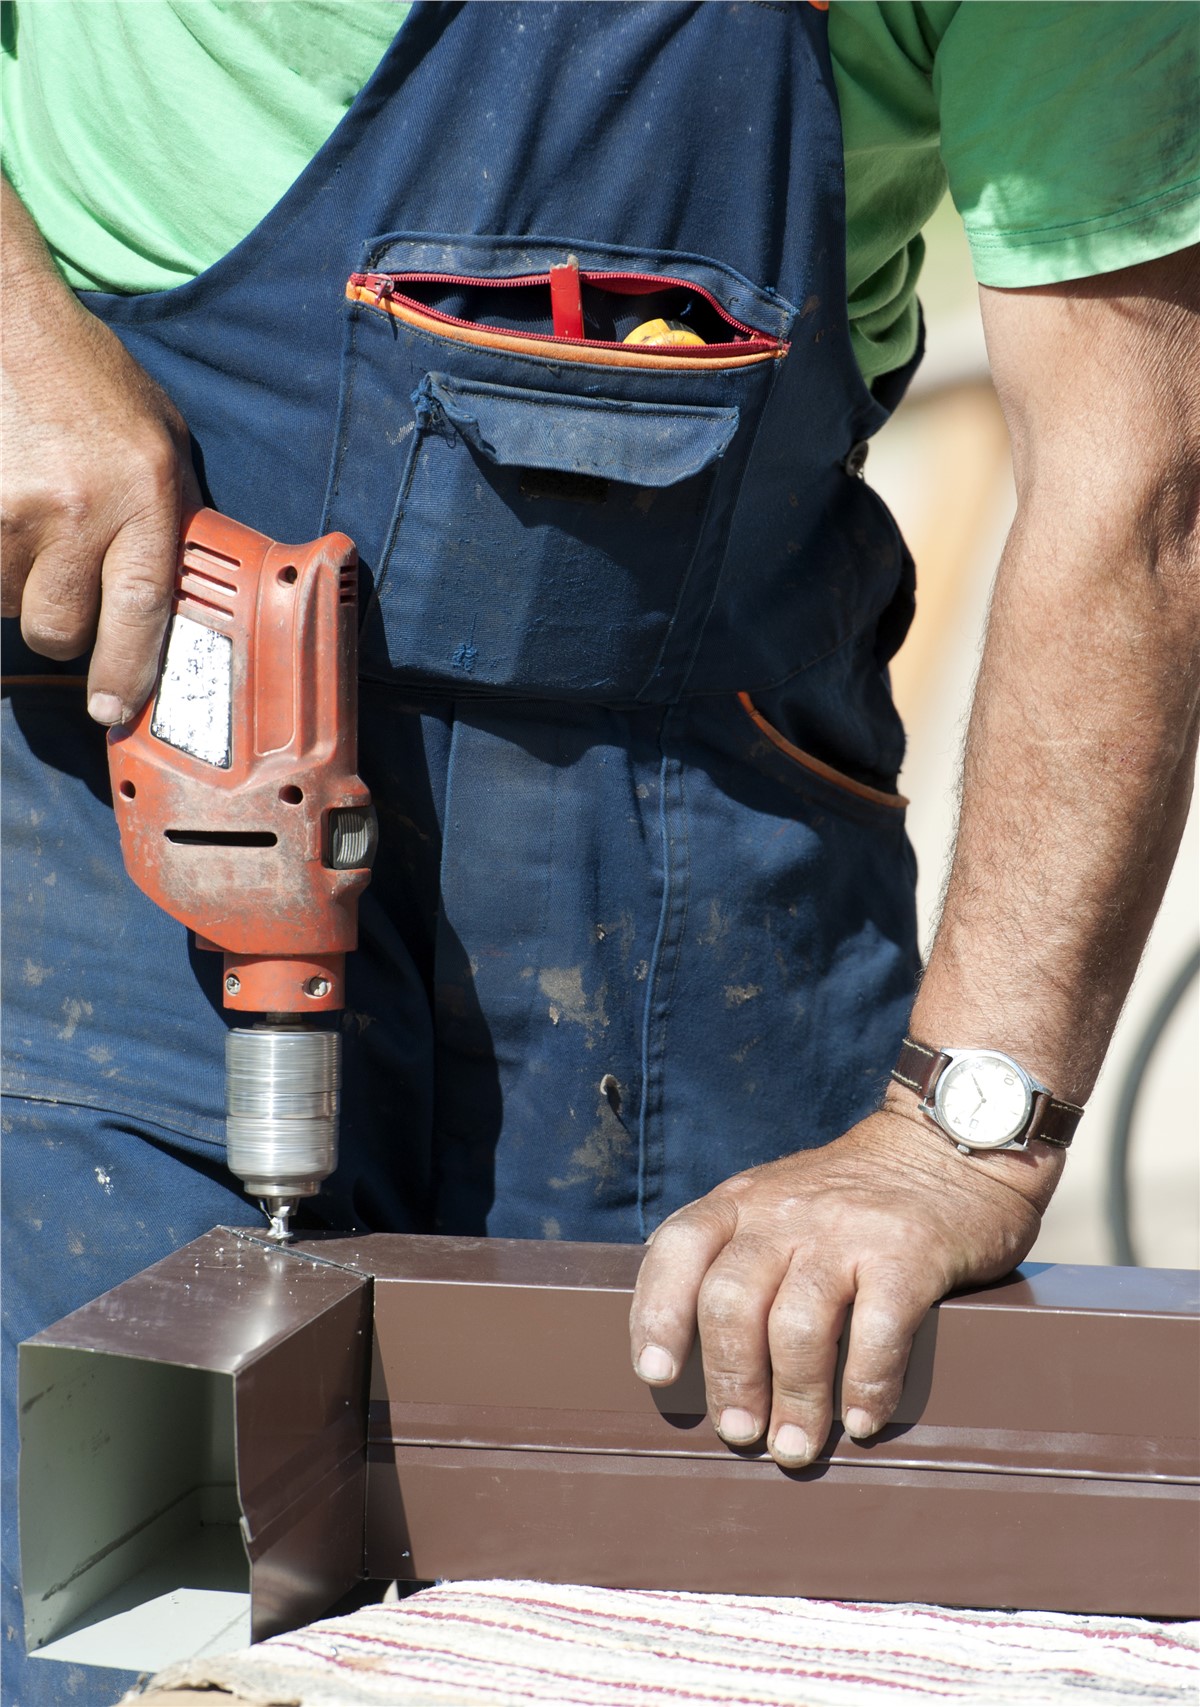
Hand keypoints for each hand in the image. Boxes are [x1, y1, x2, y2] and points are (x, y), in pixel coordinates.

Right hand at [1, 178, 198, 723]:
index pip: (140, 613)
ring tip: (32, 527)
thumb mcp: (160, 444)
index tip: (111, 709)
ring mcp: (9, 511)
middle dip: (62, 626)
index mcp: (142, 496)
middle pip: (59, 630)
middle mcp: (78, 510)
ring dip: (17, 587)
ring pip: (7, 606)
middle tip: (65, 586)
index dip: (125, 673)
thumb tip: (179, 602)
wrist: (8, 322)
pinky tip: (4, 519)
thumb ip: (168, 519)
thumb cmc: (91, 383)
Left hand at [629, 1099, 1061, 1467]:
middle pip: (732, 1300)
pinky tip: (864, 1421)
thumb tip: (702, 1357)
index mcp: (742, 1201)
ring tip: (797, 1447)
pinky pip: (877, 1332)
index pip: (678, 1249)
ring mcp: (845, 1231)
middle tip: (739, 1432)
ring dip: (794, 1400)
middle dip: (730, 1378)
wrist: (946, 1146)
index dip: (657, 1314)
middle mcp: (784, 1211)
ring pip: (797, 1326)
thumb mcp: (778, 1201)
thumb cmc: (853, 1197)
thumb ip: (740, 1252)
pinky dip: (866, 1386)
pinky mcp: (907, 1253)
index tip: (656, 1375)